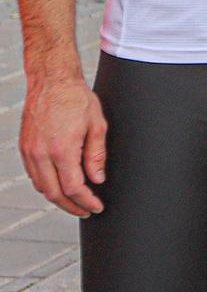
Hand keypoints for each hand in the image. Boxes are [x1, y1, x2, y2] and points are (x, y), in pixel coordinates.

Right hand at [19, 74, 107, 216]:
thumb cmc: (76, 98)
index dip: (86, 201)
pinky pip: (33, 175)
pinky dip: (46, 184)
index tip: (96, 207)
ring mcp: (30, 151)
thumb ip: (97, 155)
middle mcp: (41, 153)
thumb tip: (98, 179)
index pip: (74, 188)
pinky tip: (59, 184)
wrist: (52, 81)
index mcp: (62, 149)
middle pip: (54, 194)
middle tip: (86, 210)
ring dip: (58, 197)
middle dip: (71, 206)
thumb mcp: (97, 125)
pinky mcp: (24, 147)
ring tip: (75, 200)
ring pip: (41, 186)